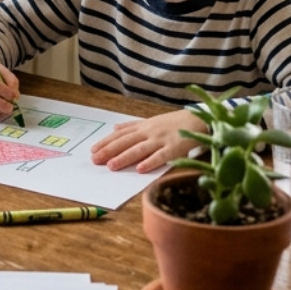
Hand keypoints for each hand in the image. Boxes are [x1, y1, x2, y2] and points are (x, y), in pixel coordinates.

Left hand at [90, 109, 206, 172]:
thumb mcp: (150, 121)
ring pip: (140, 149)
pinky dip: (150, 162)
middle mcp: (149, 132)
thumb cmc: (173, 123)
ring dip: (125, 157)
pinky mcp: (174, 148)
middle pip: (126, 142)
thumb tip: (114, 128)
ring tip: (112, 166)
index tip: (92, 150)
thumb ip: (132, 125)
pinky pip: (161, 156)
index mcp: (143, 126)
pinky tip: (140, 169)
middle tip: (95, 160)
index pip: (120, 135)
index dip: (106, 142)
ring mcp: (161, 140)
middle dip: (109, 151)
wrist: (197, 120)